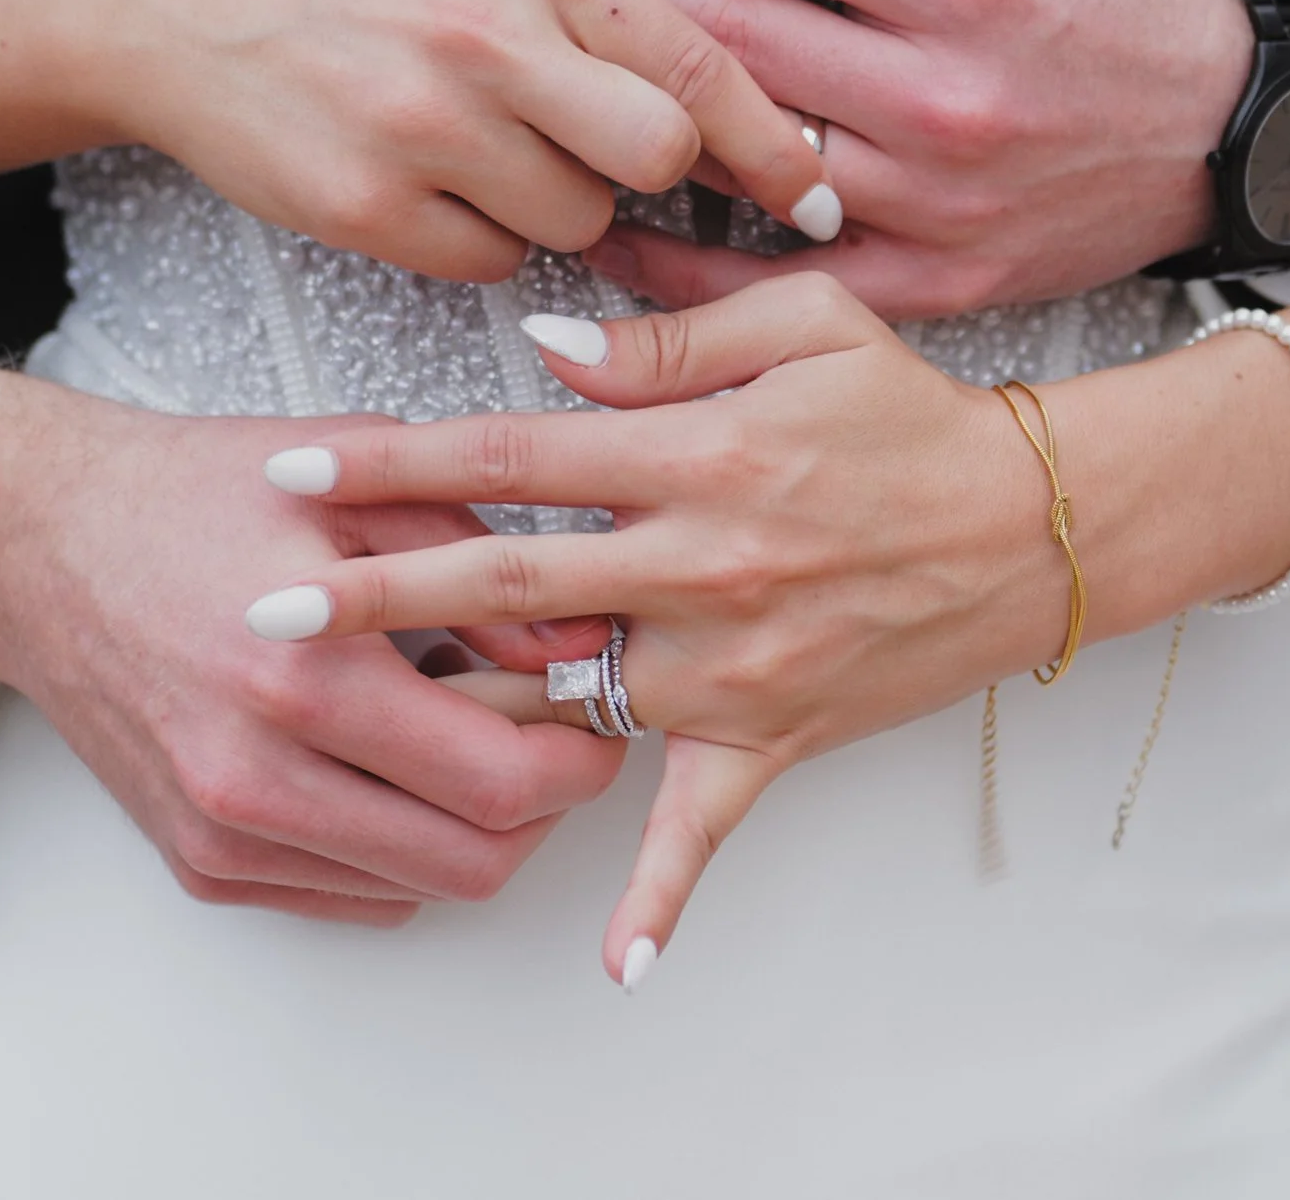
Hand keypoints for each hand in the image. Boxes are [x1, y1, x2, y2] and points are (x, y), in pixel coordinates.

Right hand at [0, 370, 626, 922]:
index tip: (597, 712)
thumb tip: (583, 644)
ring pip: (420, 887)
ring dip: (469, 822)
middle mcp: (255, 776)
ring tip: (455, 721)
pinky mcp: (202, 863)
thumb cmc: (197, 497)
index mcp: (304, 674)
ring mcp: (223, 833)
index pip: (503, 784)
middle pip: (475, 863)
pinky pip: (352, 893)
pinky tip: (385, 751)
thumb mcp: (356, 481)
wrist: (44, 542)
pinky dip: (399, 839)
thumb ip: (480, 563)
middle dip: (545, 806)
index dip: (582, 758)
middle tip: (551, 732)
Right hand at [108, 0, 836, 281]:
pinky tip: (435, 189)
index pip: (700, 61)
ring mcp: (421, 121)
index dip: (775, 140)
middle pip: (657, 154)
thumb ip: (619, 19)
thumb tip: (762, 109)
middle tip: (621, 170)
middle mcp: (486, 33)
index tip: (819, 192)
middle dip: (659, 181)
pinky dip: (483, 242)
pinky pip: (490, 263)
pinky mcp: (365, 205)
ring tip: (492, 156)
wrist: (197, 13)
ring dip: (562, 211)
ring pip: (578, 221)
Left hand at [237, 278, 1125, 976]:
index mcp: (698, 459)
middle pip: (506, 583)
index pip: (511, 459)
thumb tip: (544, 349)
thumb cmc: (909, 413)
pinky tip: (615, 964)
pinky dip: (664, 896)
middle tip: (257, 612)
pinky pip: (709, 827)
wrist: (1033, 523)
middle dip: (374, 600)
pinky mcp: (776, 736)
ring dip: (464, 720)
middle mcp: (701, 569)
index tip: (293, 477)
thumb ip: (668, 338)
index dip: (394, 464)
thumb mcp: (805, 324)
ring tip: (345, 737)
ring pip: (573, 700)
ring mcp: (735, 665)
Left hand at [519, 0, 1289, 317]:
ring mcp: (940, 197)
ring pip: (740, 160)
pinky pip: (781, 282)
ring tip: (542, 90)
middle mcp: (945, 90)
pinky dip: (684, 260)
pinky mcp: (943, 282)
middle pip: (729, 39)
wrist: (1224, 120)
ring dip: (631, 122)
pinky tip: (604, 227)